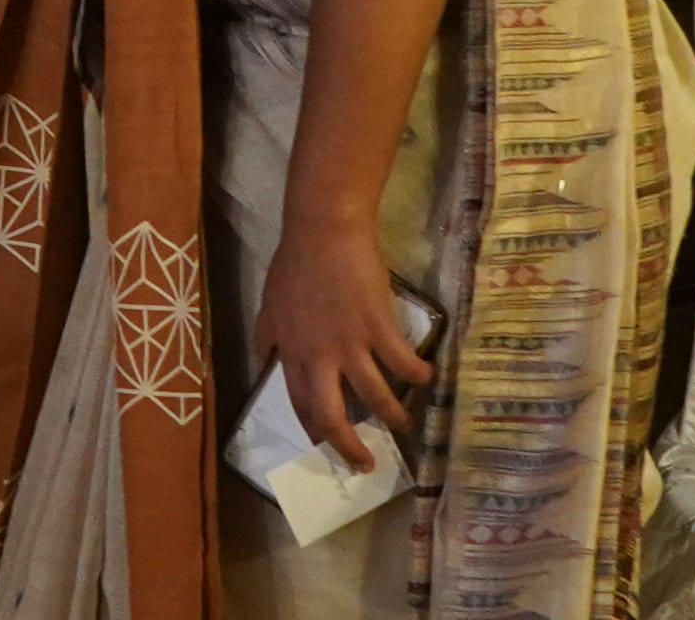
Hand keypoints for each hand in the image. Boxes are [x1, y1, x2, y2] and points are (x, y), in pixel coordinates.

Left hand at [253, 220, 432, 471]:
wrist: (323, 231)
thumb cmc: (294, 263)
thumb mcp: (270, 303)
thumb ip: (269, 336)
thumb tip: (265, 359)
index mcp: (290, 351)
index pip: (299, 404)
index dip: (313, 431)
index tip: (326, 449)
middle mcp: (318, 355)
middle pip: (332, 416)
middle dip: (350, 447)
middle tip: (367, 464)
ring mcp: (350, 343)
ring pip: (376, 397)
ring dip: (394, 416)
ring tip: (405, 424)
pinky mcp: (379, 327)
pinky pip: (404, 363)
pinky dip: (420, 375)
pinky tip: (428, 379)